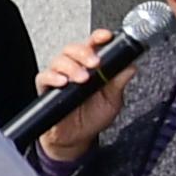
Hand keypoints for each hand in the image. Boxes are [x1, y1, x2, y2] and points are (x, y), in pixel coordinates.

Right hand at [33, 32, 124, 162]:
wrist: (75, 138)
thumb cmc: (93, 117)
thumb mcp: (113, 100)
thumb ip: (119, 83)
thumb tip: (130, 66)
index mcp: (93, 67)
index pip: (95, 45)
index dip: (99, 37)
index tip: (106, 36)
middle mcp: (75, 67)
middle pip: (74, 48)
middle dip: (85, 52)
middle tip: (95, 63)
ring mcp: (59, 76)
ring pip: (60, 59)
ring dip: (72, 66)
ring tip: (82, 79)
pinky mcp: (45, 88)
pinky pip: (44, 76)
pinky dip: (54, 77)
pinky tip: (63, 83)